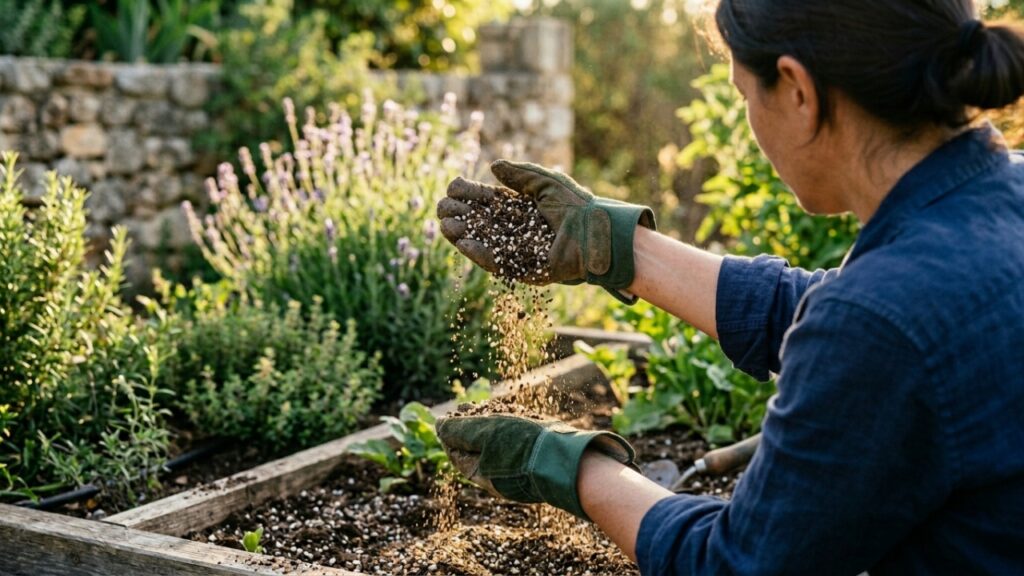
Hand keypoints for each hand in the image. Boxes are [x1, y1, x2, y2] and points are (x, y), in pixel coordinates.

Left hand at [435, 414, 636, 519]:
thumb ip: (458, 429)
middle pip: (476, 448)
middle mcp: (498, 475)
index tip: (451, 413)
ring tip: (491, 407)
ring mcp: (519, 469)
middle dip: (471, 426)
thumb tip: (437, 425)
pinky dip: (513, 429)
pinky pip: (519, 444)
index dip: (451, 431)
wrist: (569, 458)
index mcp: (481, 473)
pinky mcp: (537, 460)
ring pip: (499, 444)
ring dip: (492, 425)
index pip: (456, 452)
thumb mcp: (484, 433)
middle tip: (470, 405)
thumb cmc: (523, 446)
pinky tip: (516, 416)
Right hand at [437, 160, 655, 302]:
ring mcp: (520, 252)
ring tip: (445, 225)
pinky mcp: (525, 270)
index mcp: (521, 210)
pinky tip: (464, 243)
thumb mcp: (546, 183)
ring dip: (464, 235)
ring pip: (485, 243)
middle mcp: (517, 231)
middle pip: (481, 223)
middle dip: (461, 215)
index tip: (452, 187)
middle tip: (442, 207)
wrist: (599, 232)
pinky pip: (499, 263)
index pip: (488, 202)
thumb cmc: (578, 206)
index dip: (469, 195)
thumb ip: (520, 176)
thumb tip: (492, 166)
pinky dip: (481, 254)